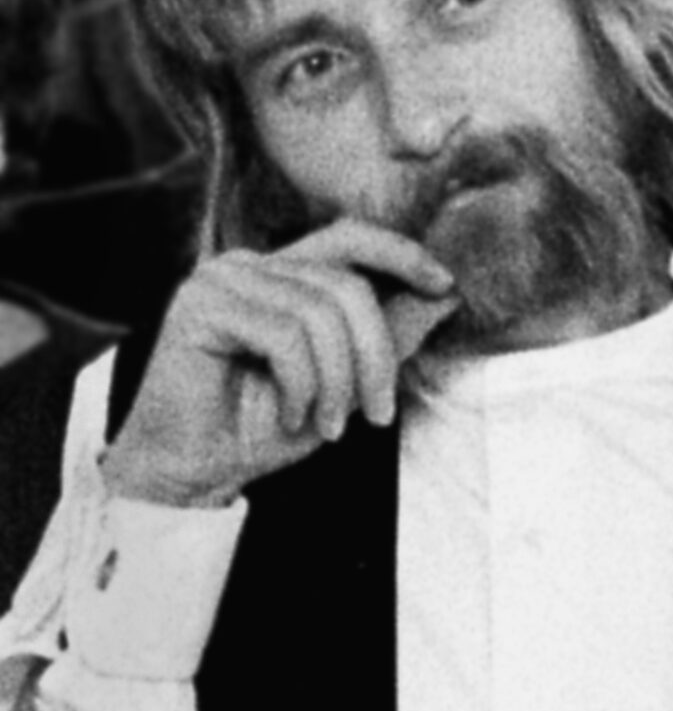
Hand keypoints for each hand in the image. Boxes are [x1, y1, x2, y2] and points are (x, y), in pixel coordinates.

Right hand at [101, 220, 455, 508]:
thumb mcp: (343, 382)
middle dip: (375, 356)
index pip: (349, 236)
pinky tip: (292, 416)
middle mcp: (247, 263)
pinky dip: (303, 386)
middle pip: (346, 284)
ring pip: (319, 313)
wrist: (189, 474)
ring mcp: (220, 279)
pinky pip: (284, 336)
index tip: (446, 285)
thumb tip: (446, 295)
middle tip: (377, 415)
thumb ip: (387, 335)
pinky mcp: (200, 306)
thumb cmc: (259, 428)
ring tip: (327, 427)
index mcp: (278, 271)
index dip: (402, 253)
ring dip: (339, 382)